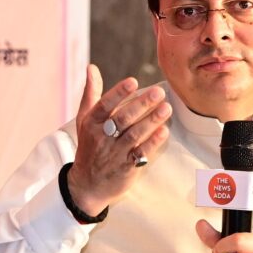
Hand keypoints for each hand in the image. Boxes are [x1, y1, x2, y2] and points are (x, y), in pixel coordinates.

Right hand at [66, 64, 171, 215]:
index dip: (119, 93)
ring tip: (167, 108)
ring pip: (134, 134)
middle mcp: (102, 137)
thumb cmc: (89, 146)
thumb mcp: (85, 119)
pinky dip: (153, 142)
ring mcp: (114, 153)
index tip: (133, 82)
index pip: (105, 105)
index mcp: (92, 123)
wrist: (87, 185)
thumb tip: (91, 67)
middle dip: (142, 104)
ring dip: (152, 121)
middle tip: (159, 92)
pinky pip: (141, 153)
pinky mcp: (126, 168)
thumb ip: (91, 93)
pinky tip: (164, 131)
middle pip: (123, 118)